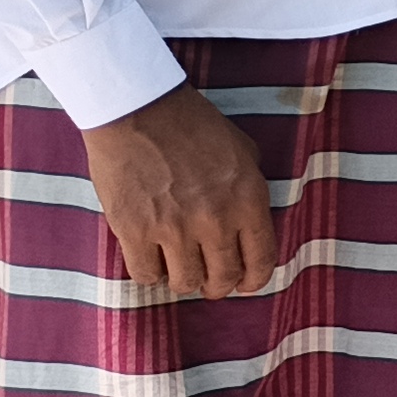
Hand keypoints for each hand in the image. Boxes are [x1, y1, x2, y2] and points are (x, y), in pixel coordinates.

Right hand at [80, 81, 274, 302]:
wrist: (139, 110)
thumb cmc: (192, 125)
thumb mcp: (243, 150)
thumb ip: (251, 189)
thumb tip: (252, 223)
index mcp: (247, 199)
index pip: (261, 259)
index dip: (254, 279)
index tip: (246, 284)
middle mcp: (215, 219)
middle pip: (223, 277)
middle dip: (219, 286)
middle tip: (211, 282)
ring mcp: (174, 228)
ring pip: (186, 282)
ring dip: (185, 281)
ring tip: (181, 270)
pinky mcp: (134, 231)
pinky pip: (146, 274)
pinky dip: (151, 274)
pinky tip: (153, 261)